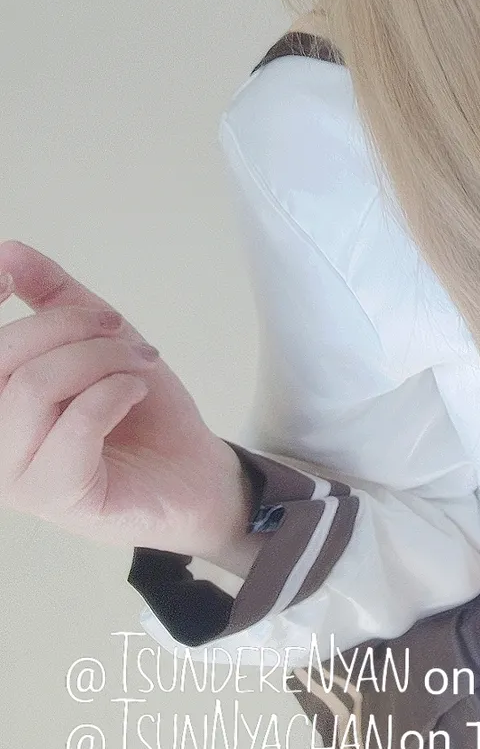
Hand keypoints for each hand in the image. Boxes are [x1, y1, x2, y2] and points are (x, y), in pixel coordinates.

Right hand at [0, 241, 252, 555]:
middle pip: (3, 355)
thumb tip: (10, 251)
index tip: (9, 277)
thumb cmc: (138, 409)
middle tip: (119, 333)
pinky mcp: (52, 497)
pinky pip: (75, 424)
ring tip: (135, 367)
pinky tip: (133, 395)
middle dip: (72, 327)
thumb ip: (52, 297)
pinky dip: (115, 393)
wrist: (192, 468)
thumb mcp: (99, 336)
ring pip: (35, 385)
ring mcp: (11, 475)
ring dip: (102, 360)